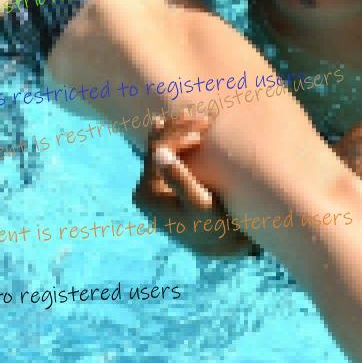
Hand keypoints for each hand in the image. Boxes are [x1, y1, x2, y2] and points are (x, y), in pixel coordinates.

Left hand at [133, 113, 256, 256]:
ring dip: (178, 131)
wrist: (219, 245)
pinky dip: (176, 140)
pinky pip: (166, 155)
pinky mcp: (162, 185)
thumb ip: (180, 180)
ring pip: (160, 148)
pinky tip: (185, 127)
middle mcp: (143, 190)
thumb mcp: (200, 206)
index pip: (157, 152)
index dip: (178, 135)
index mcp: (146, 194)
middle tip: (203, 118)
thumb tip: (158, 152)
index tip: (202, 127)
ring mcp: (151, 187)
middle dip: (179, 129)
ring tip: (194, 117)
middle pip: (157, 147)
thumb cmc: (213, 227)